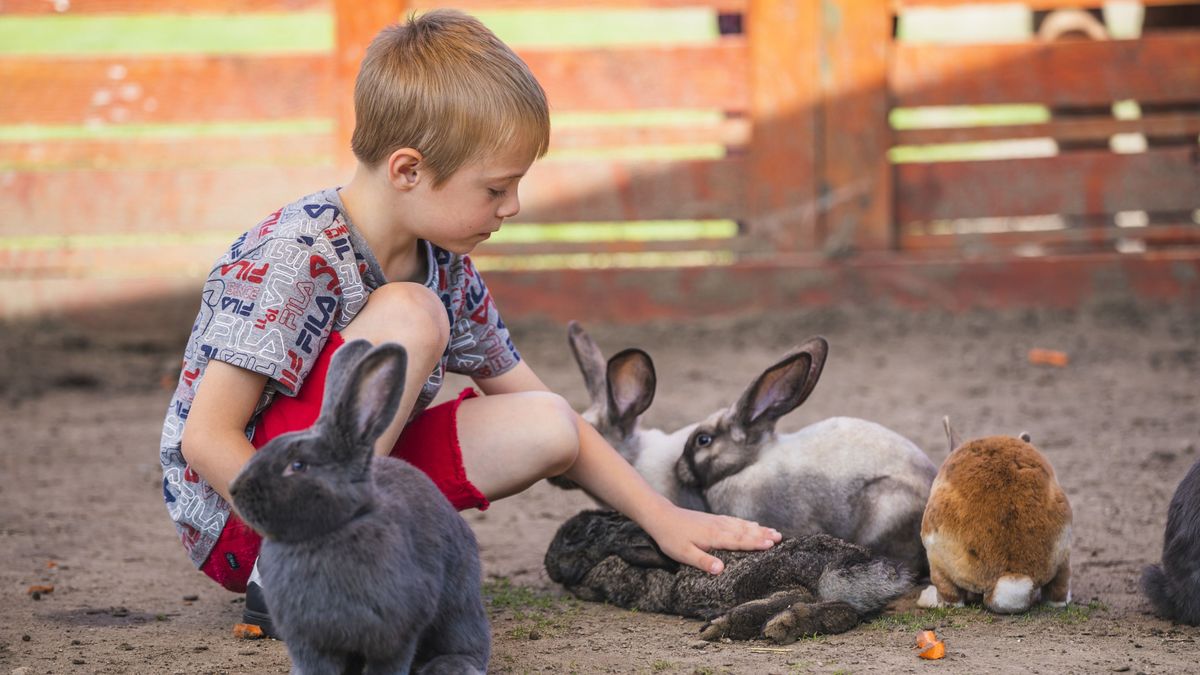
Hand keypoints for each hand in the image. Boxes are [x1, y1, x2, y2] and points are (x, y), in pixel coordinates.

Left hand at [641, 505, 781, 574]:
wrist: (661, 516)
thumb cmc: (671, 537)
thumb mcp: (684, 554)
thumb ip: (703, 561)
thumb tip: (721, 570)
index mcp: (713, 536)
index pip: (738, 541)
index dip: (755, 543)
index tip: (771, 544)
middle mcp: (718, 527)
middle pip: (744, 531)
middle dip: (762, 535)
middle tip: (780, 537)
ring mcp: (716, 521)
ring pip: (741, 525)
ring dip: (757, 528)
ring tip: (773, 531)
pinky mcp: (712, 519)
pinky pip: (734, 521)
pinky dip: (746, 523)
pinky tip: (752, 525)